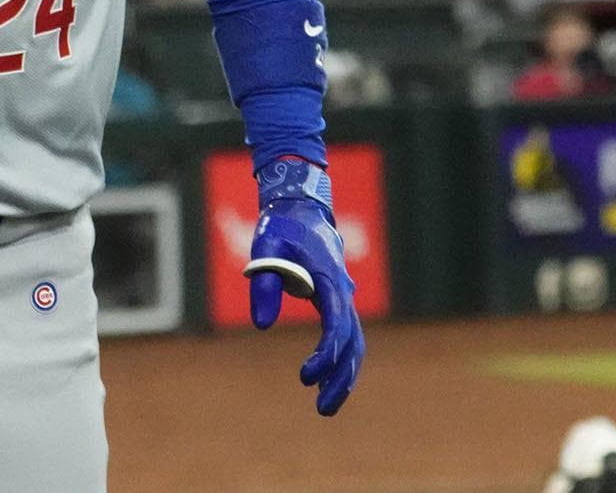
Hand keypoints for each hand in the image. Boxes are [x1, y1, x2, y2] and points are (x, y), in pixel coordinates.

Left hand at [242, 155, 363, 416]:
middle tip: (322, 409)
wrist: (301, 207)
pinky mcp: (337, 301)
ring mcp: (343, 296)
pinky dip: (341, 360)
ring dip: (344, 374)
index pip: (336, 323)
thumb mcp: (265, 248)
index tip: (306, 377)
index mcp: (329, 278)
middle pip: (353, 341)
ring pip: (354, 342)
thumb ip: (264, 283)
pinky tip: (326, 381)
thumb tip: (261, 324)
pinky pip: (346, 336)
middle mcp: (343, 290)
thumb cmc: (280, 226)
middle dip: (340, 376)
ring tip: (325, 407)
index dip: (325, 353)